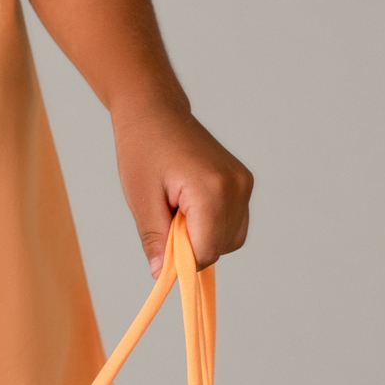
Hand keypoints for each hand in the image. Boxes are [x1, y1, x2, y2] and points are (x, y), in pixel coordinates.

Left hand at [111, 102, 252, 273]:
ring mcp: (243, 183)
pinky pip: (234, 222)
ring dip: (203, 236)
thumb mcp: (139, 198)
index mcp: (211, 189)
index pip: (206, 251)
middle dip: (191, 246)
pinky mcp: (244, 181)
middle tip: (164, 219)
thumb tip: (162, 275)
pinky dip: (213, 225)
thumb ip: (155, 239)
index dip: (181, 259)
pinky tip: (190, 205)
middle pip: (220, 248)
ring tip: (176, 208)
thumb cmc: (142, 148)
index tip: (161, 248)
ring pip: (230, 239)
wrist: (154, 110)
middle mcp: (236, 186)